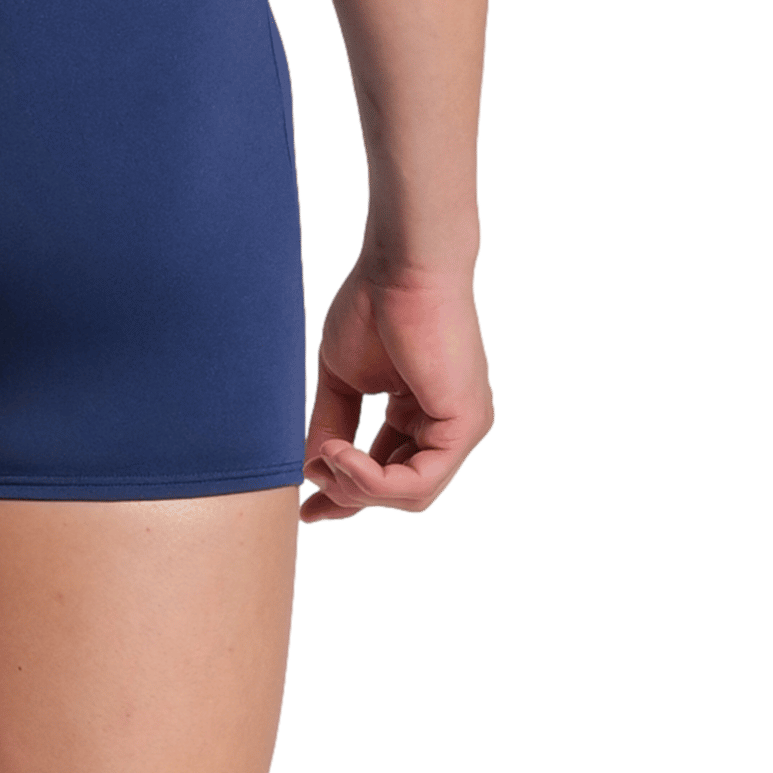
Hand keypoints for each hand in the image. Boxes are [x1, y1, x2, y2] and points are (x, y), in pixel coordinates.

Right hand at [301, 262, 492, 523]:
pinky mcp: (465, 426)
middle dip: (351, 499)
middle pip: (400, 491)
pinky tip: (339, 454)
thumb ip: (333, 425)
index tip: (307, 508)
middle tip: (310, 500)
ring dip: (358, 488)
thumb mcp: (343, 379)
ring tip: (325, 459)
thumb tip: (311, 470)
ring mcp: (462, 429)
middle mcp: (448, 426)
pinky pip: (418, 481)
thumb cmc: (373, 303)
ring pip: (411, 495)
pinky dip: (373, 478)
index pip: (390, 471)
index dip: (348, 493)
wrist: (401, 264)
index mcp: (422, 412)